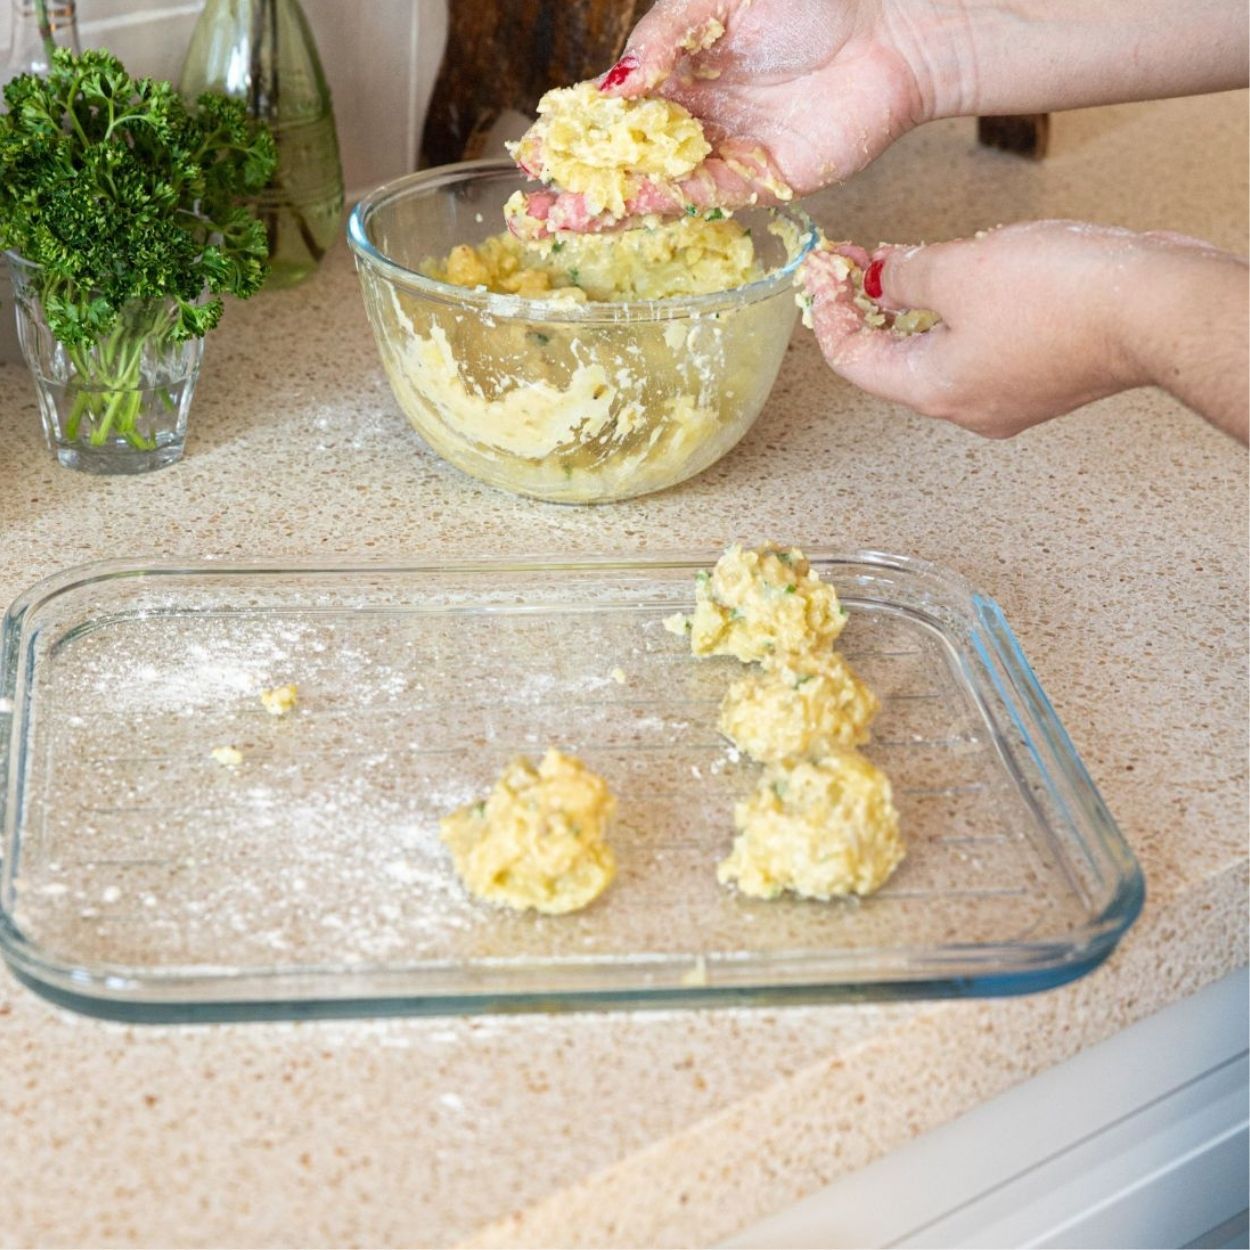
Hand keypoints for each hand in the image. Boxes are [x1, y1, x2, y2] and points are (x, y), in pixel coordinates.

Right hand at [518, 0, 935, 232]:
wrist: (889, 27)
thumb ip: (664, 36)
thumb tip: (614, 84)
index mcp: (681, 69)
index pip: (615, 109)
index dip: (574, 132)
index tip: (533, 153)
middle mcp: (696, 118)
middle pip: (625, 159)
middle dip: (577, 183)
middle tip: (526, 208)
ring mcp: (724, 152)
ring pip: (652, 186)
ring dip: (605, 207)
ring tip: (556, 222)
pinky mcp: (757, 183)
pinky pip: (697, 196)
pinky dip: (655, 205)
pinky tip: (616, 212)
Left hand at [801, 221, 1249, 439]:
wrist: (1157, 306)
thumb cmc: (1066, 298)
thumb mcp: (960, 271)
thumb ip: (907, 274)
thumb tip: (883, 274)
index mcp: (932, 390)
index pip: (852, 361)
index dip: (830, 313)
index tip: (823, 273)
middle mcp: (966, 405)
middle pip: (892, 359)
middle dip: (868, 306)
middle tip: (856, 260)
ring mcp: (1006, 396)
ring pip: (939, 351)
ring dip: (915, 306)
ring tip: (905, 260)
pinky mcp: (1041, 376)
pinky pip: (981, 345)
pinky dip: (959, 313)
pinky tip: (965, 274)